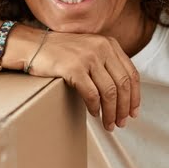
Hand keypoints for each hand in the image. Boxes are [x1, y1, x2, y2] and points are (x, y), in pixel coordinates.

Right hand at [24, 30, 139, 130]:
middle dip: (124, 108)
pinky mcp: (74, 68)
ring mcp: (88, 57)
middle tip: (121, 122)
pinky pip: (91, 94)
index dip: (135, 96)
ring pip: (109, 92)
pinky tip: (94, 113)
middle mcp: (102, 47)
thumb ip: (106, 63)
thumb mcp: (89, 50)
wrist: (33, 45)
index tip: (133, 111)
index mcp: (109, 43)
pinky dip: (95, 107)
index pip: (131, 73)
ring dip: (111, 112)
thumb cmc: (60, 52)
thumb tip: (122, 92)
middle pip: (123, 84)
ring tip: (108, 124)